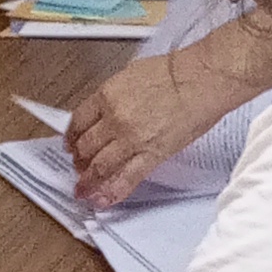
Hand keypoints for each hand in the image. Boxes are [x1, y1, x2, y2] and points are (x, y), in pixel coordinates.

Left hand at [67, 49, 232, 207]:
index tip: (70, 143)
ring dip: (89, 179)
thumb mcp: (132, 74)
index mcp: (107, 95)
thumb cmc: (177, 72)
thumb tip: (109, 108)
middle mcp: (114, 119)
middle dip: (79, 159)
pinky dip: (111, 191)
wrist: (201, 79)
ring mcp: (131, 139)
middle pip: (86, 146)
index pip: (79, 121)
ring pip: (100, 166)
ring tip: (84, 188)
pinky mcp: (151, 155)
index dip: (72, 136)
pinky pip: (126, 178)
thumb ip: (116, 95)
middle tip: (77, 166)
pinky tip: (102, 199)